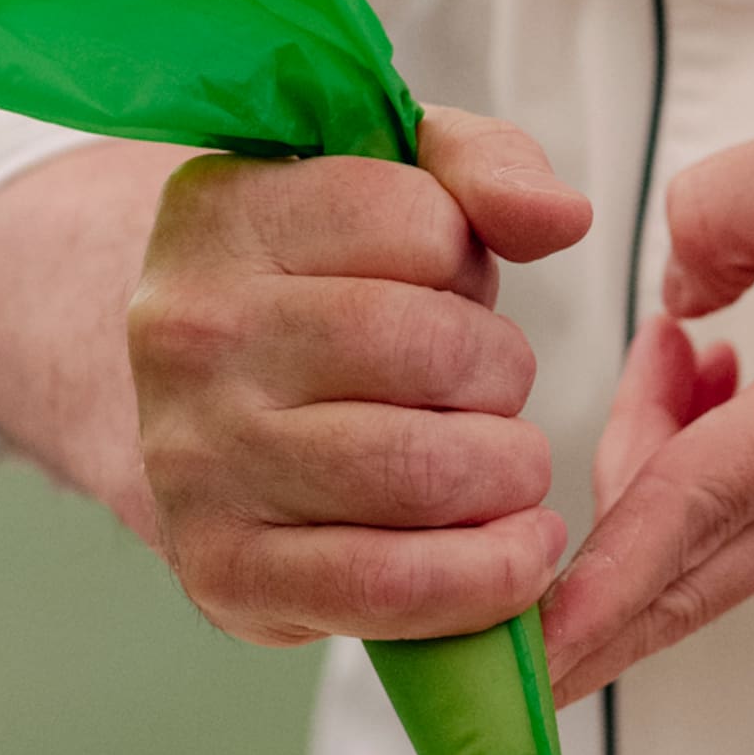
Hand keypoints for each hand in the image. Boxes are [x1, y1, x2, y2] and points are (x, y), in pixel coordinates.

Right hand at [128, 107, 590, 644]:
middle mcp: (195, 336)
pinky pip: (393, 587)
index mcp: (226, 217)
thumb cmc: (318, 297)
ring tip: (499, 467)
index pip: (418, 224)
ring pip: (424, 473)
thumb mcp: (391, 192)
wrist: (192, 416)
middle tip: (486, 395)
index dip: (468, 264)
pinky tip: (516, 550)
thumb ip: (486, 168)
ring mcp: (200, 461)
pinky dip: (486, 577)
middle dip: (502, 378)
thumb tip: (562, 216)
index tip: (442, 291)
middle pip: (432, 353)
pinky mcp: (226, 572)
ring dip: (506, 475)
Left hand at [542, 99, 753, 702]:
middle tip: (668, 355)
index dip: (603, 586)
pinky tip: (742, 402)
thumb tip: (666, 299)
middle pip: (669, 564)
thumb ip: (734, 199)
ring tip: (717, 350)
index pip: (699, 508)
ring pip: (688, 548)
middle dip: (594, 493)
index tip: (530, 658)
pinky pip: (728, 554)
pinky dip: (702, 486)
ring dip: (663, 452)